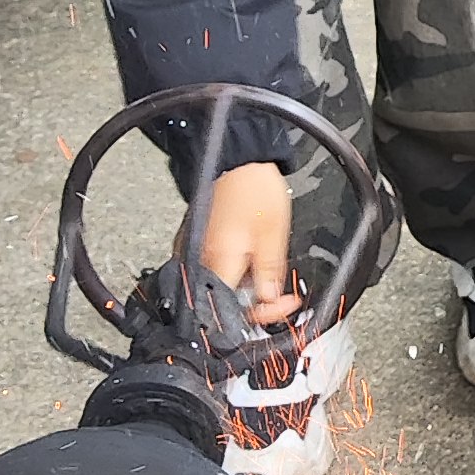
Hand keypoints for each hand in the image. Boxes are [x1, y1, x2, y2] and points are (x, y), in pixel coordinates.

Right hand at [196, 161, 298, 310]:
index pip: (231, 312)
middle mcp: (198, 261)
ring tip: (268, 276)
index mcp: (216, 263)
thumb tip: (269, 301)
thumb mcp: (274, 236)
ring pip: (219, 287)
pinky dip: (233, 273)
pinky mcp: (193, 243)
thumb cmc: (254, 188)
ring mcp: (192, 252)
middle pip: (223, 302)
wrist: (236, 159)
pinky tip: (249, 263)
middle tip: (279, 295)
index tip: (282, 306)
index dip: (261, 315)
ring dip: (245, 290)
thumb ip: (269, 274)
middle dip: (256, 304)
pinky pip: (212, 269)